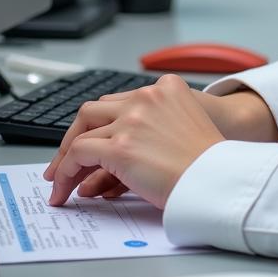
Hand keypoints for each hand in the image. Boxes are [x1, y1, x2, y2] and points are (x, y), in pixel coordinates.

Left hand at [42, 74, 223, 208]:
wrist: (218, 177)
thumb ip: (151, 127)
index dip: (99, 126)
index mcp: (166, 87)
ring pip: (81, 133)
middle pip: (93, 111)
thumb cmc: (207, 162)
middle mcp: (146, 97)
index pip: (118, 102)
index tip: (91, 143)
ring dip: (65, 158)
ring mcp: (131, 120)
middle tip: (67, 160)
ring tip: (59, 180)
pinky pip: (77, 155)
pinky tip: (64, 189)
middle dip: (76, 136)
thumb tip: (111, 156)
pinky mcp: (119, 146)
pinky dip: (64, 173)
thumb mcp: (184, 127)